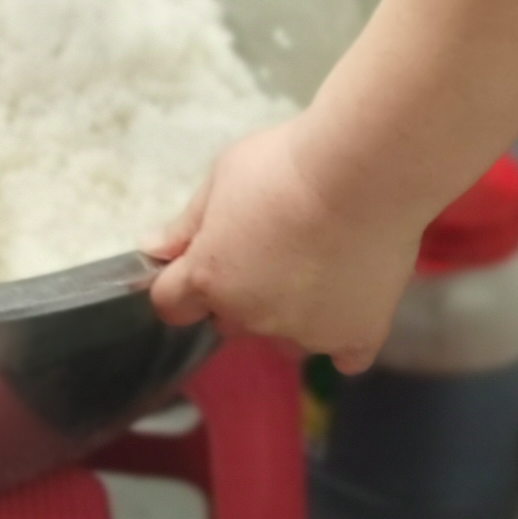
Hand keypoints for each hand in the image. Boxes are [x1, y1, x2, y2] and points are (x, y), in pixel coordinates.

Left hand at [147, 114, 417, 371]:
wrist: (364, 170)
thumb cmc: (285, 164)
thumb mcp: (222, 176)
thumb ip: (187, 223)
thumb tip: (153, 248)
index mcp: (211, 279)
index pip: (172, 304)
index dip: (182, 283)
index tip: (203, 259)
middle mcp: (252, 317)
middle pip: (230, 320)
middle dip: (240, 293)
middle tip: (271, 247)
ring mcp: (307, 333)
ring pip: (285, 339)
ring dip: (289, 314)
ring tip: (318, 263)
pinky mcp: (357, 336)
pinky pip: (344, 354)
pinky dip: (342, 333)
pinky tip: (349, 298)